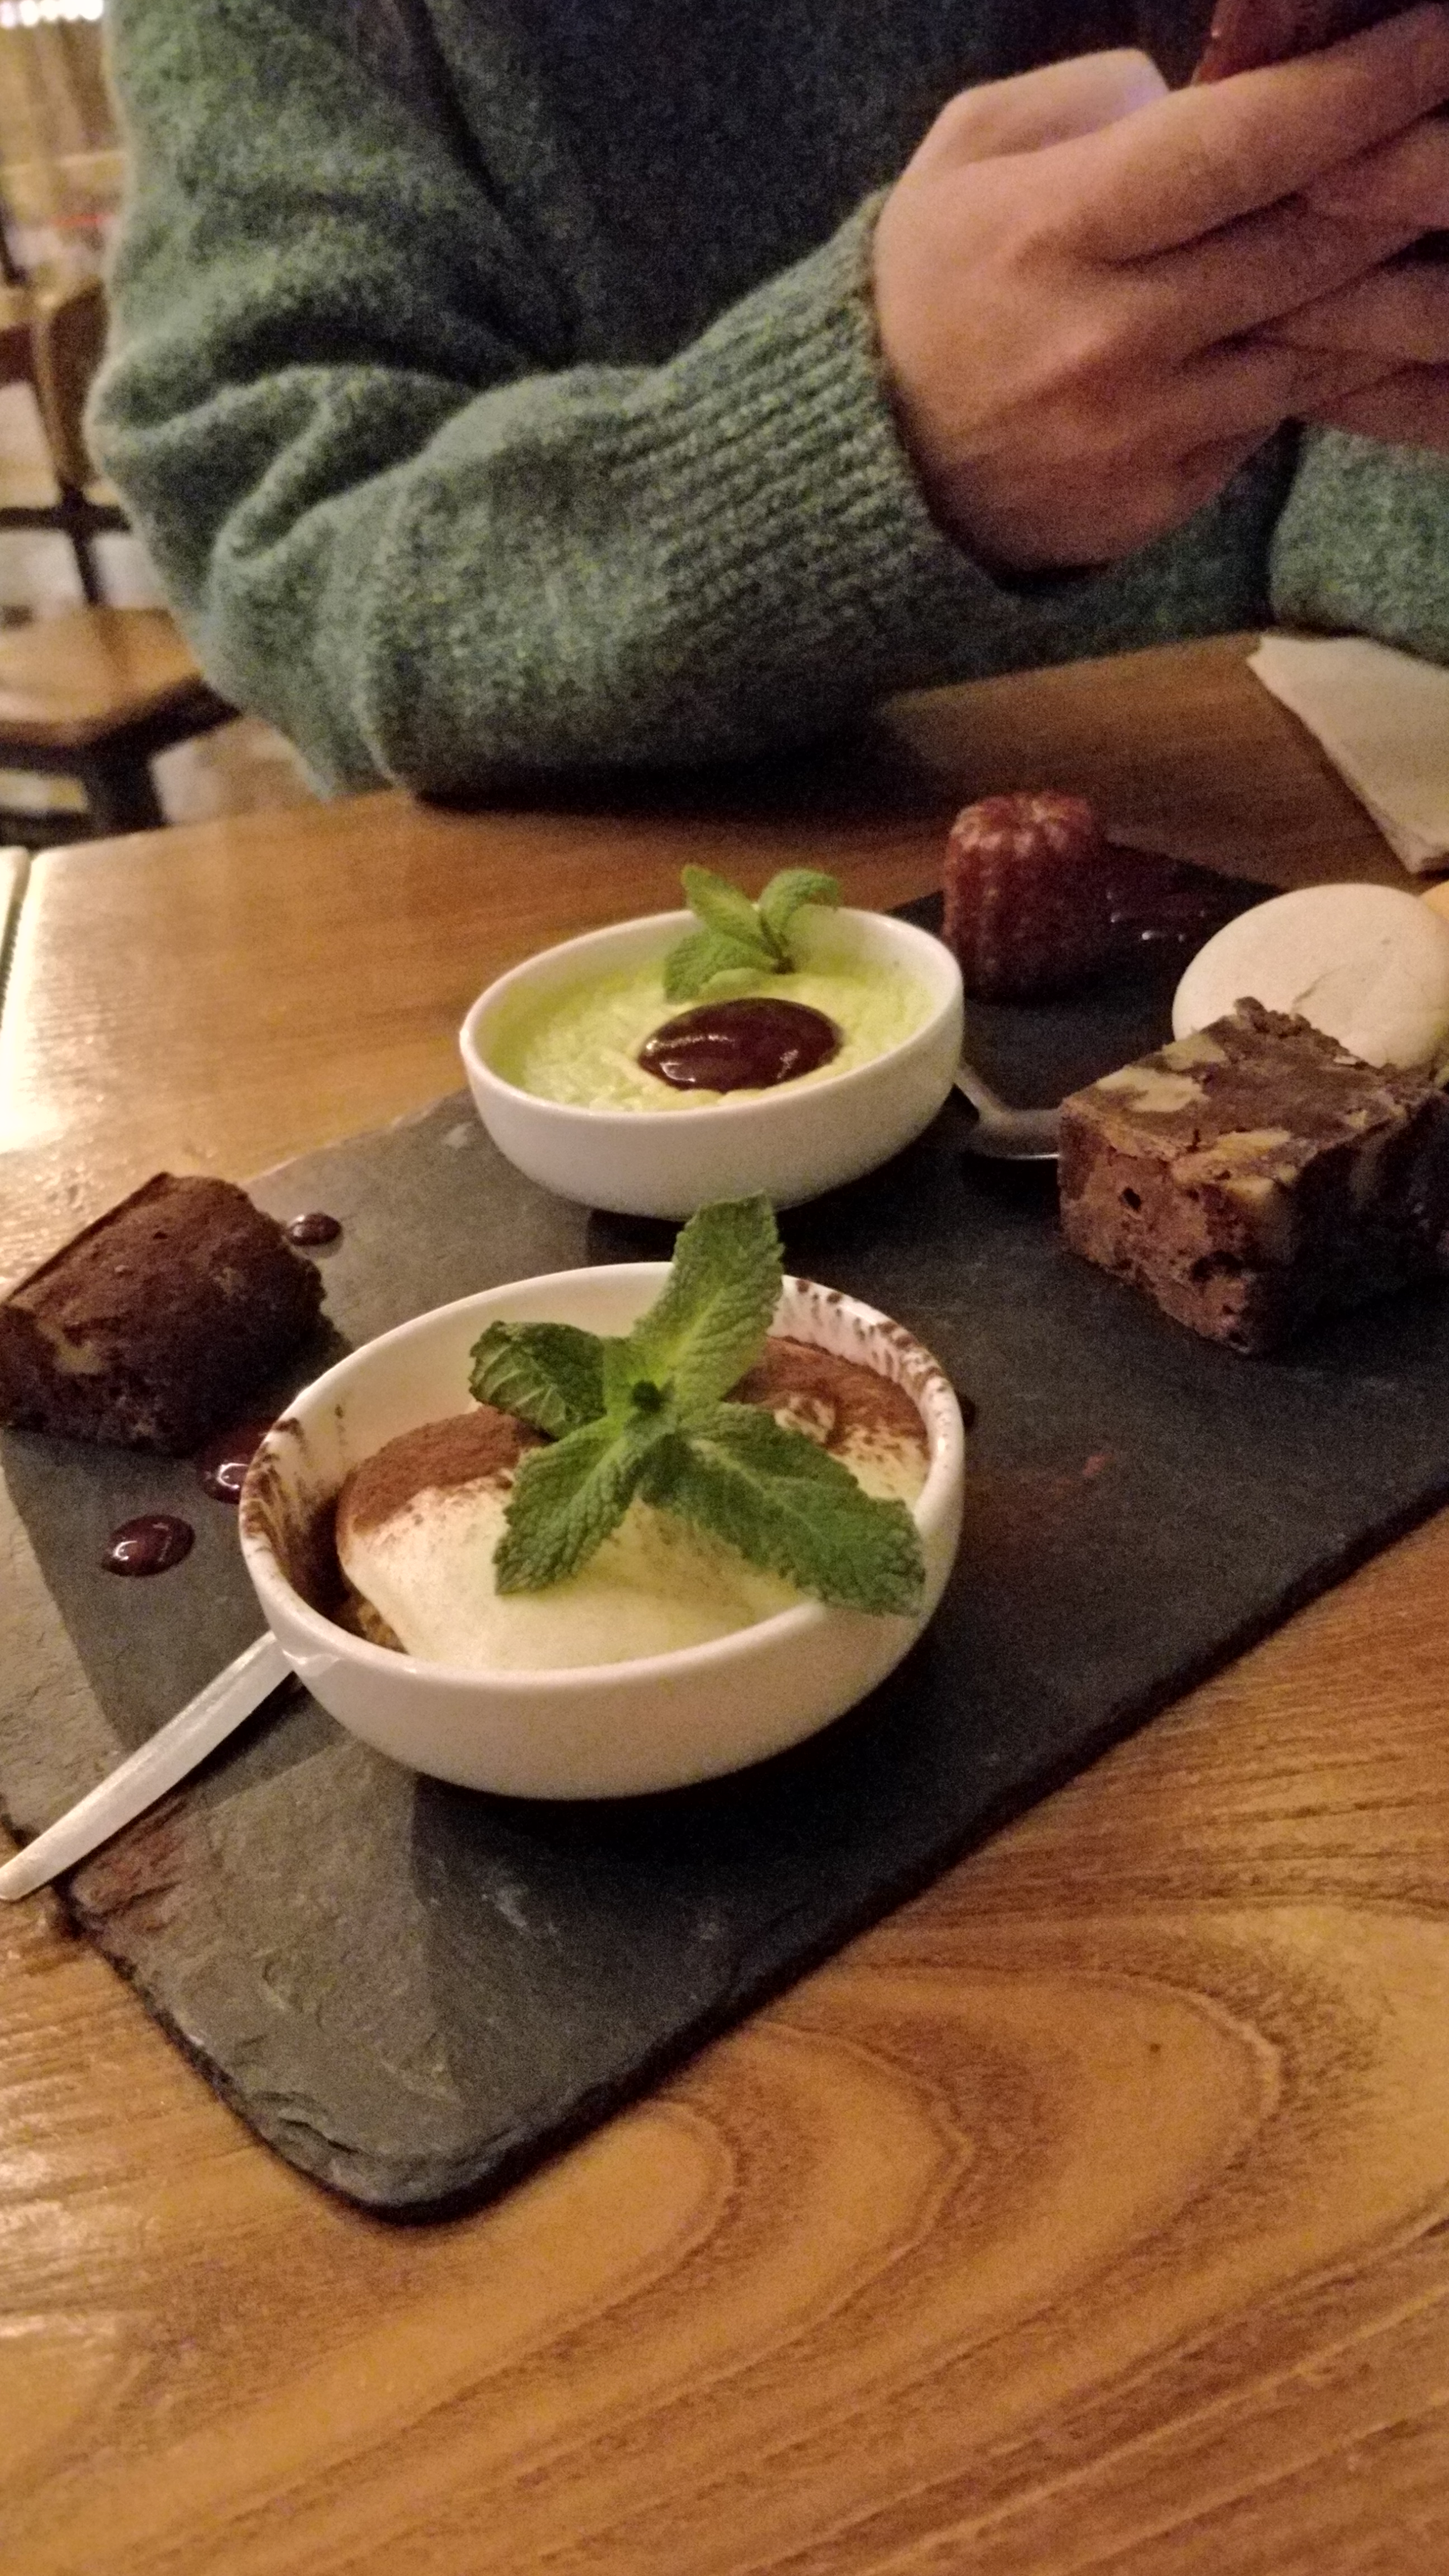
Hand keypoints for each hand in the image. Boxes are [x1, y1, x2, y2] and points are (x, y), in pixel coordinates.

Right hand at [871, 8, 1448, 571]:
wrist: (863, 469)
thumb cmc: (926, 288)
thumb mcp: (969, 154)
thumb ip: (1092, 99)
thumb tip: (1213, 89)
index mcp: (1056, 232)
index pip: (1244, 146)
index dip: (1362, 87)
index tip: (1439, 39)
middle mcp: (1110, 338)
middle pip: (1312, 243)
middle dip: (1413, 175)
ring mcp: (1143, 432)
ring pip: (1322, 341)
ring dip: (1404, 283)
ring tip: (1446, 237)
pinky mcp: (1163, 498)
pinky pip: (1278, 415)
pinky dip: (1334, 364)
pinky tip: (1377, 320)